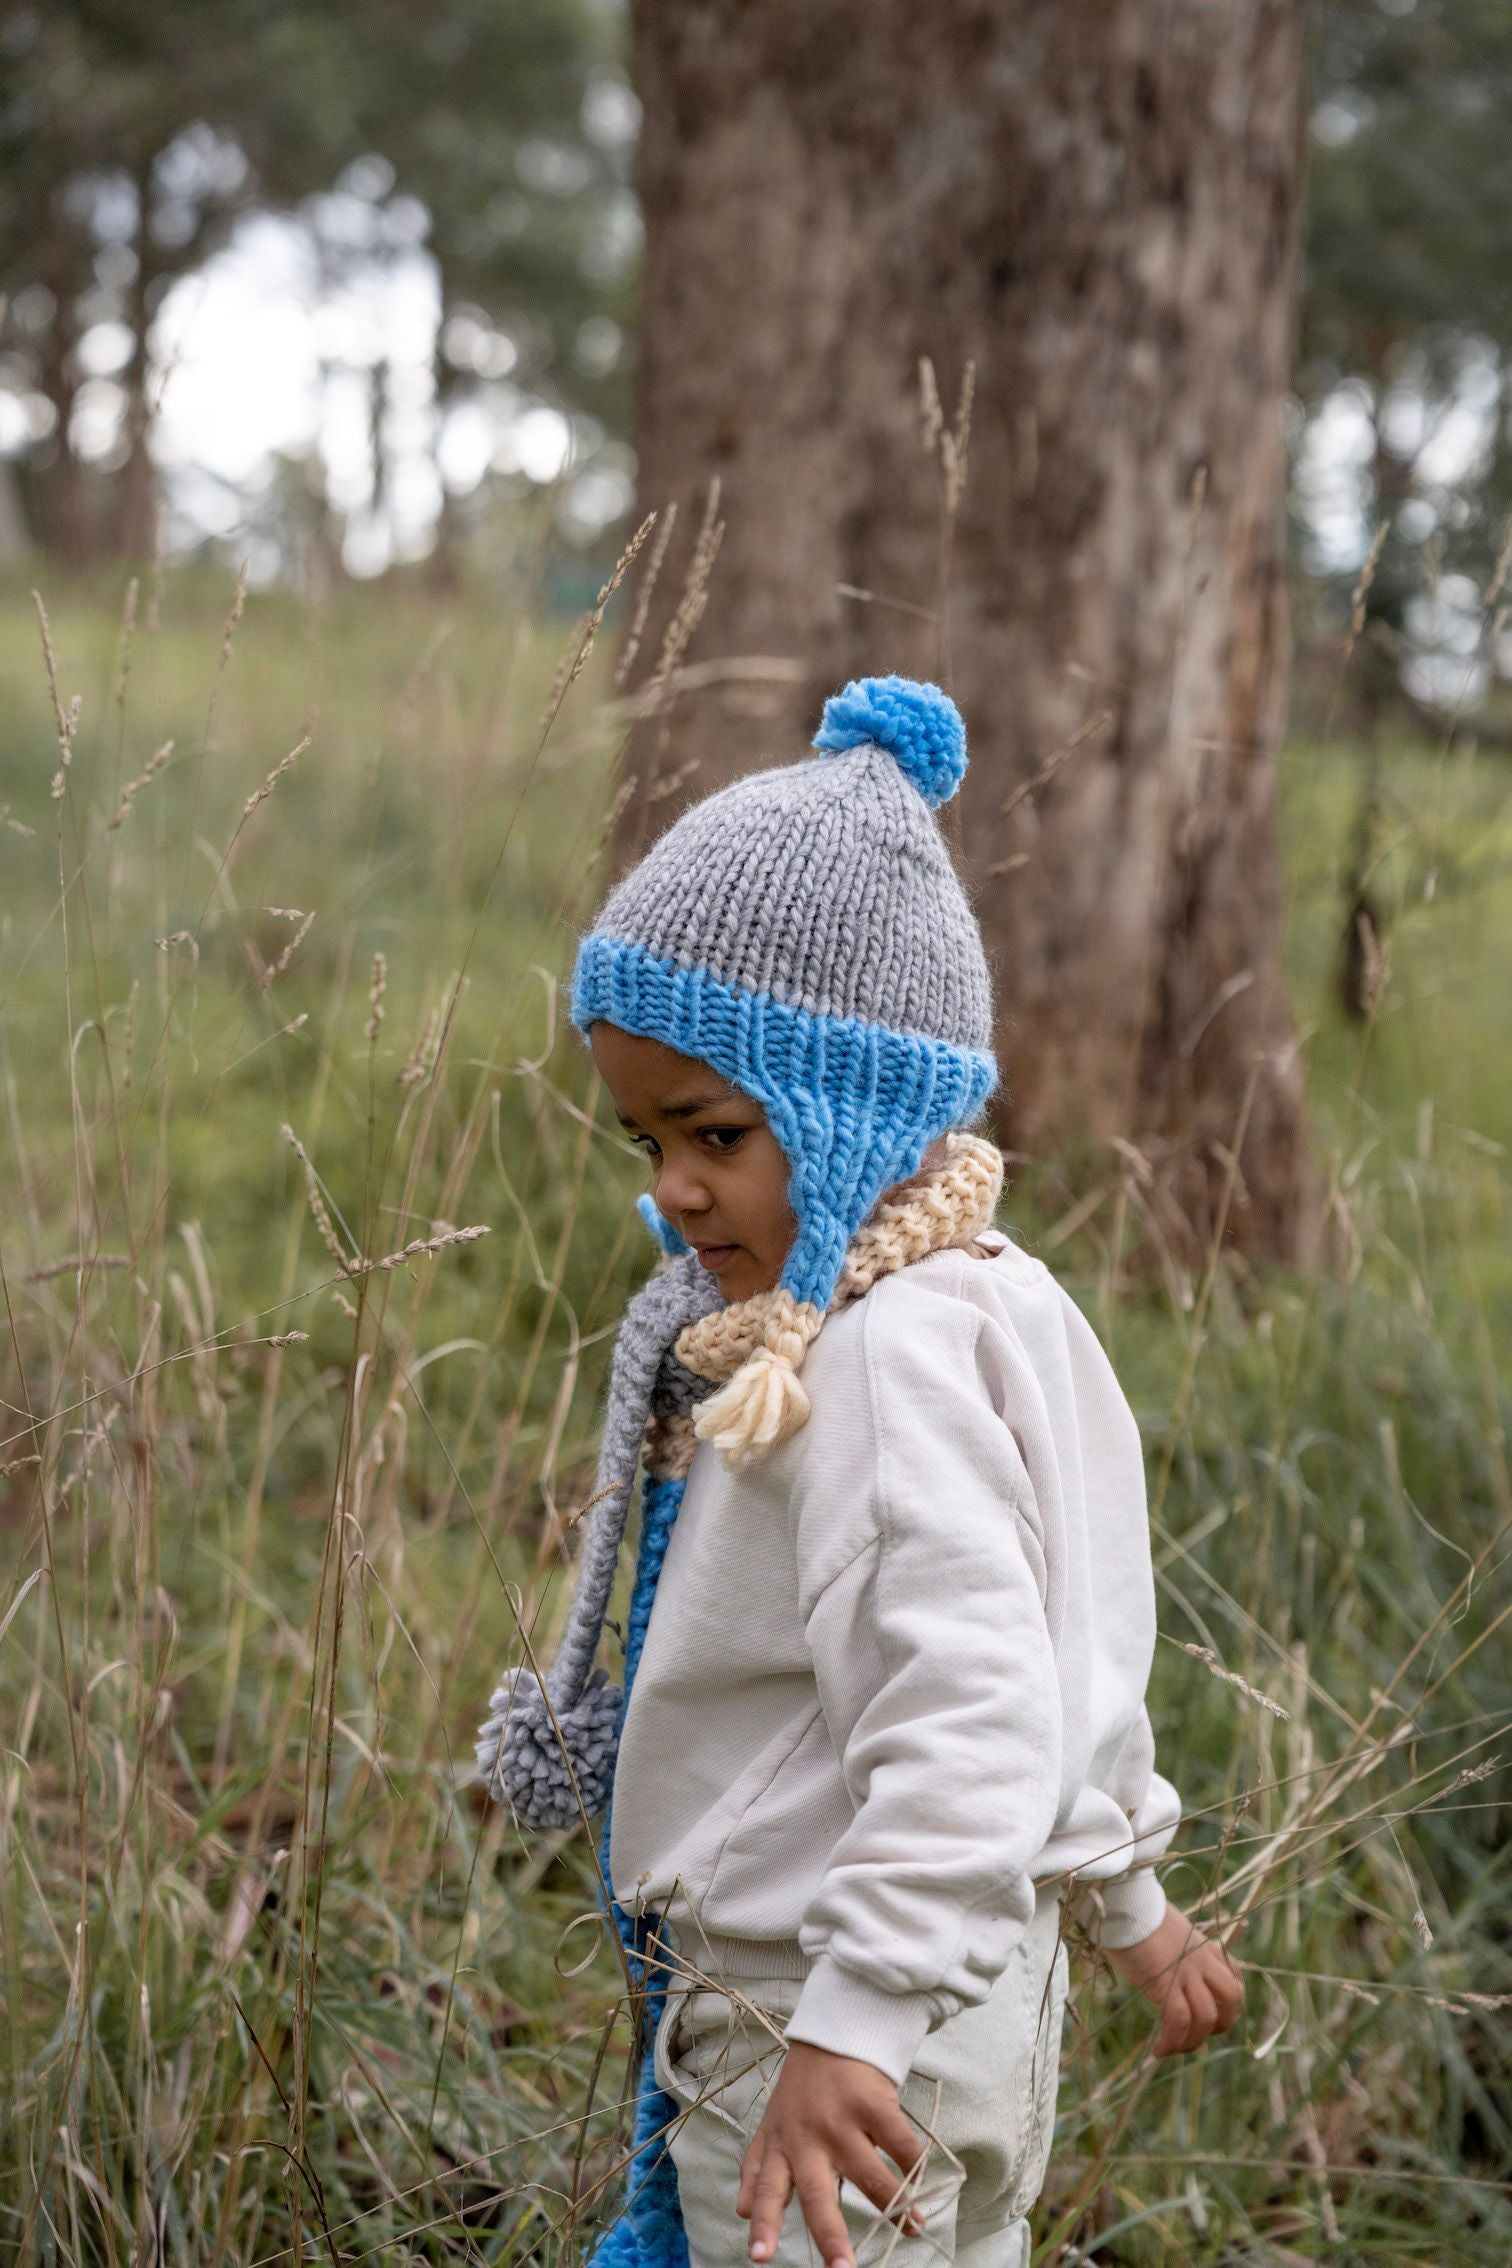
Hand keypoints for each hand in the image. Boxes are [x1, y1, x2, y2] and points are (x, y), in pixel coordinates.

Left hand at [737, 2039, 927, 2267]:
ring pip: (870, 2176)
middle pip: (819, 2195)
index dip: (764, 2224)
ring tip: (913, 2229)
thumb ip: (758, 2168)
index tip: (760, 2257)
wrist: (834, 2035)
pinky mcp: (873, 2103)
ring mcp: (842, 2121)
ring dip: (895, 2207)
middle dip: (831, 2236)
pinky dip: (914, 2165)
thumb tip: (740, 2212)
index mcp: (782, 2146)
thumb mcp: (773, 2125)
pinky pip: (900, 2145)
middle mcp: (808, 2138)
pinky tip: (922, 2180)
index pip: (767, 2190)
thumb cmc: (802, 2091)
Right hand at [1102, 1900, 1244, 2057]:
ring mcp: (1187, 1972)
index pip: (1234, 1976)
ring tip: (1173, 2048)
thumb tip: (1163, 1958)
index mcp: (1203, 1944)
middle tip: (1196, 2033)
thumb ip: (1174, 1947)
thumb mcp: (1164, 1928)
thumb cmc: (1133, 1912)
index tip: (1212, 2014)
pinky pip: (1179, 2021)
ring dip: (1193, 2041)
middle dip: (1221, 2024)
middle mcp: (1202, 1959)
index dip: (1228, 2001)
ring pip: (1208, 2017)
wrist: (1123, 1903)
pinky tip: (1158, 2050)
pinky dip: (1172, 2041)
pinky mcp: (1167, 1983)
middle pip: (1233, 1999)